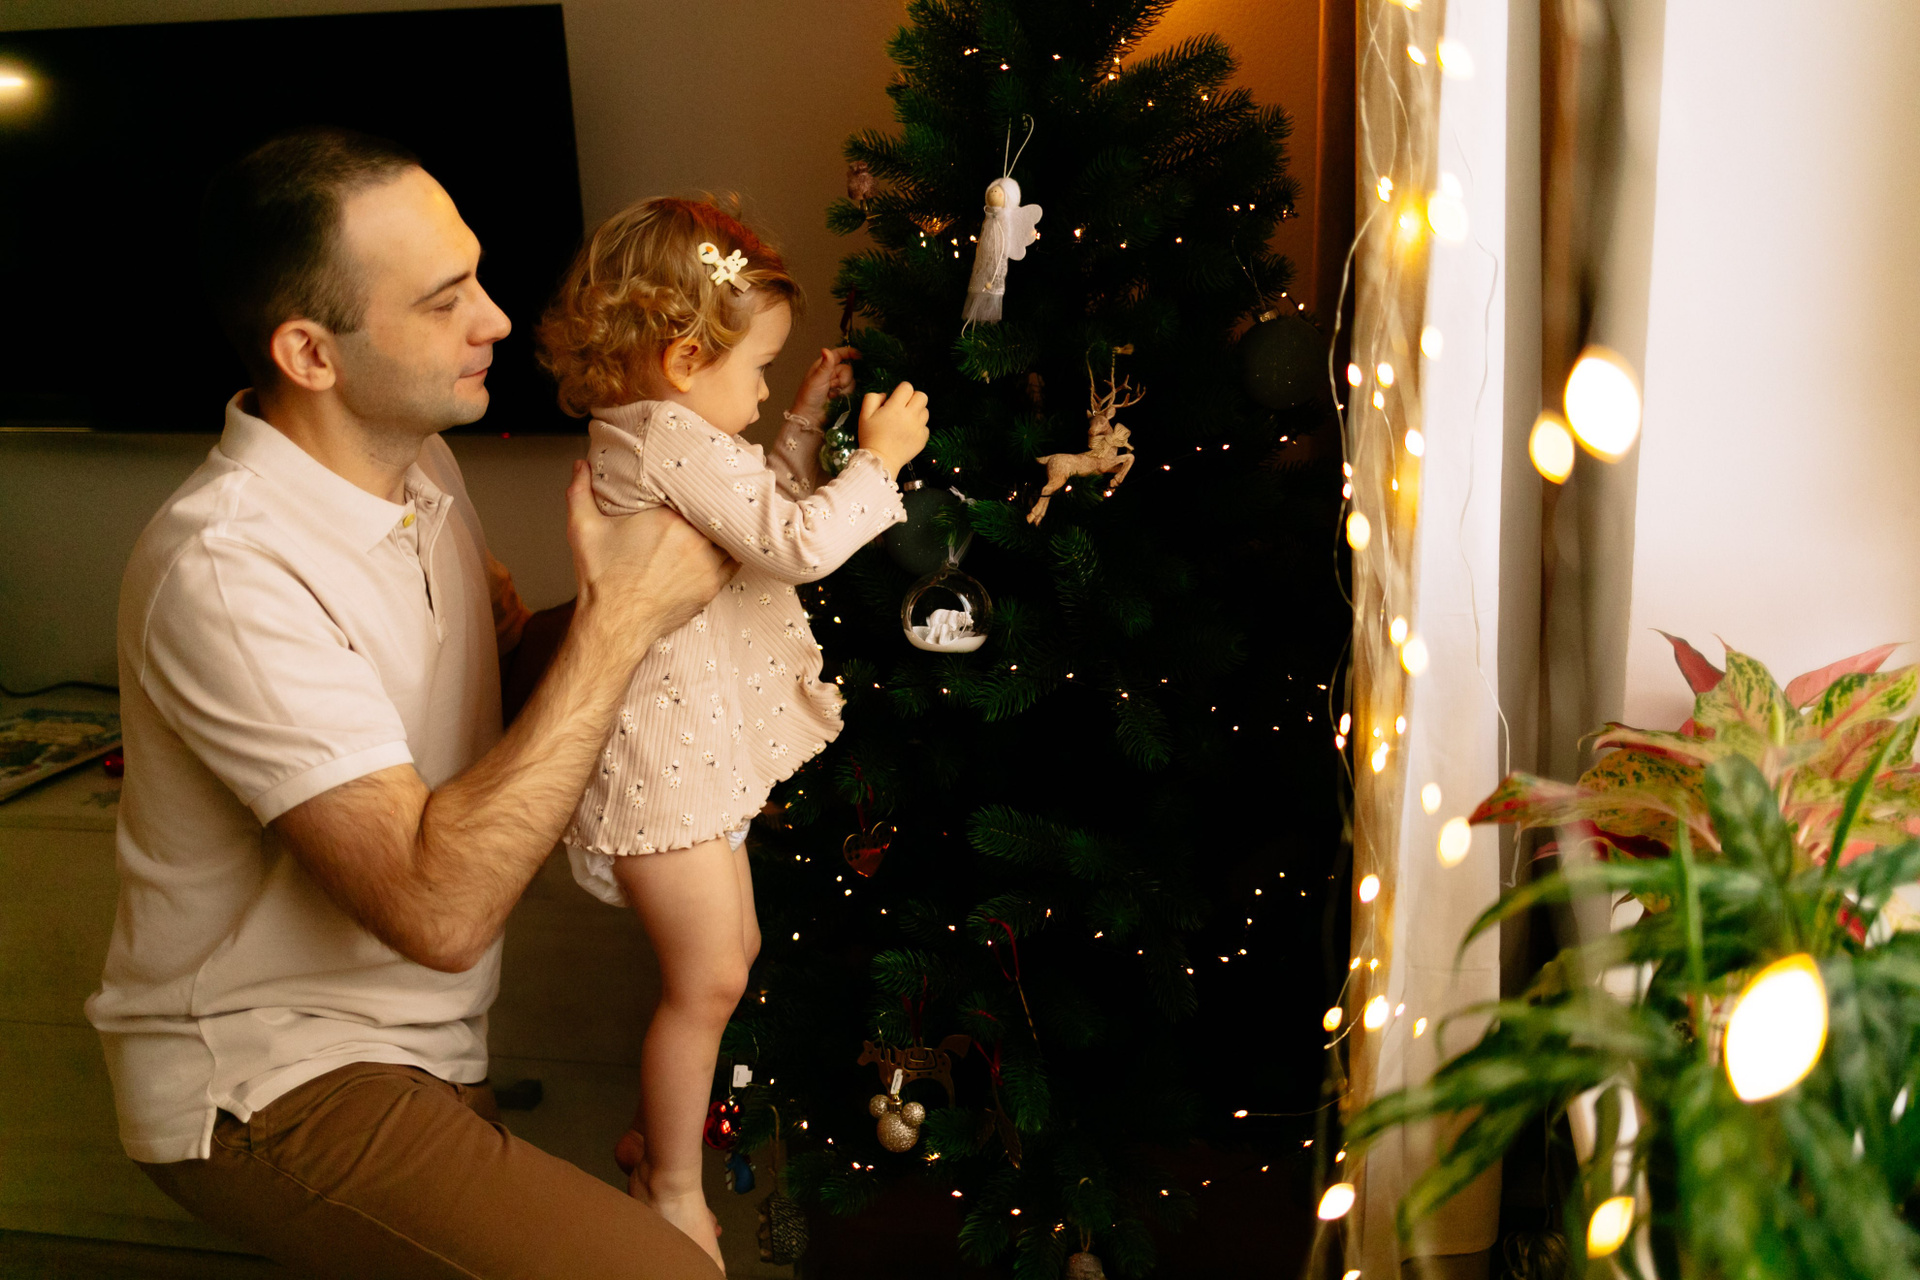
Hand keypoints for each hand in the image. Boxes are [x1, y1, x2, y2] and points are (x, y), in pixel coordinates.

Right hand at [565, 462, 733, 638]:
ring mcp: (706, 564)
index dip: (697, 484)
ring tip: (723, 518)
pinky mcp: (711, 586)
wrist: (613, 624)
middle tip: (713, 495)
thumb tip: (580, 464)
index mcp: (668, 519)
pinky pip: (734, 562)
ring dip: (726, 528)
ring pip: (729, 536)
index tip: (694, 479)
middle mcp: (693, 540)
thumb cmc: (601, 579)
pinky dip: (733, 551)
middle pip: (715, 513)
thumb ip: (580, 492)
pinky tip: (729, 544)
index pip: (694, 491)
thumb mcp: (584, 530)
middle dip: (712, 505)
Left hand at [790, 346, 859, 426]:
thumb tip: (825, 349)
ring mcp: (839, 385)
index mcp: (825, 365)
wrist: (811, 417)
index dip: (850, 353)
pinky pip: (853, 391)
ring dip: (843, 389)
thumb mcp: (817, 379)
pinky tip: (836, 399)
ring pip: (852, 381)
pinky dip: (846, 395)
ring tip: (832, 395)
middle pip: (849, 369)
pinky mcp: (844, 395)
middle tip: (831, 386)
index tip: (860, 356)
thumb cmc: (809, 397)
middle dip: (843, 379)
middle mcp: (833, 373)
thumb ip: (826, 365)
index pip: (840, 354)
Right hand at [857, 381, 930, 478]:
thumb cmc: (870, 437)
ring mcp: (919, 428)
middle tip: (904, 407)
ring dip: (917, 412)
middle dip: (913, 398)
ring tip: (906, 420)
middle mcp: (910, 416)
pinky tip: (908, 433)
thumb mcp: (864, 415)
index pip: (907, 387)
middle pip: (922, 396)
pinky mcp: (923, 439)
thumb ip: (872, 398)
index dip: (901, 390)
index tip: (896, 398)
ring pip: (925, 411)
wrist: (880, 460)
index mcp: (895, 408)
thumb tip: (885, 395)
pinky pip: (926, 427)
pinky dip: (919, 427)